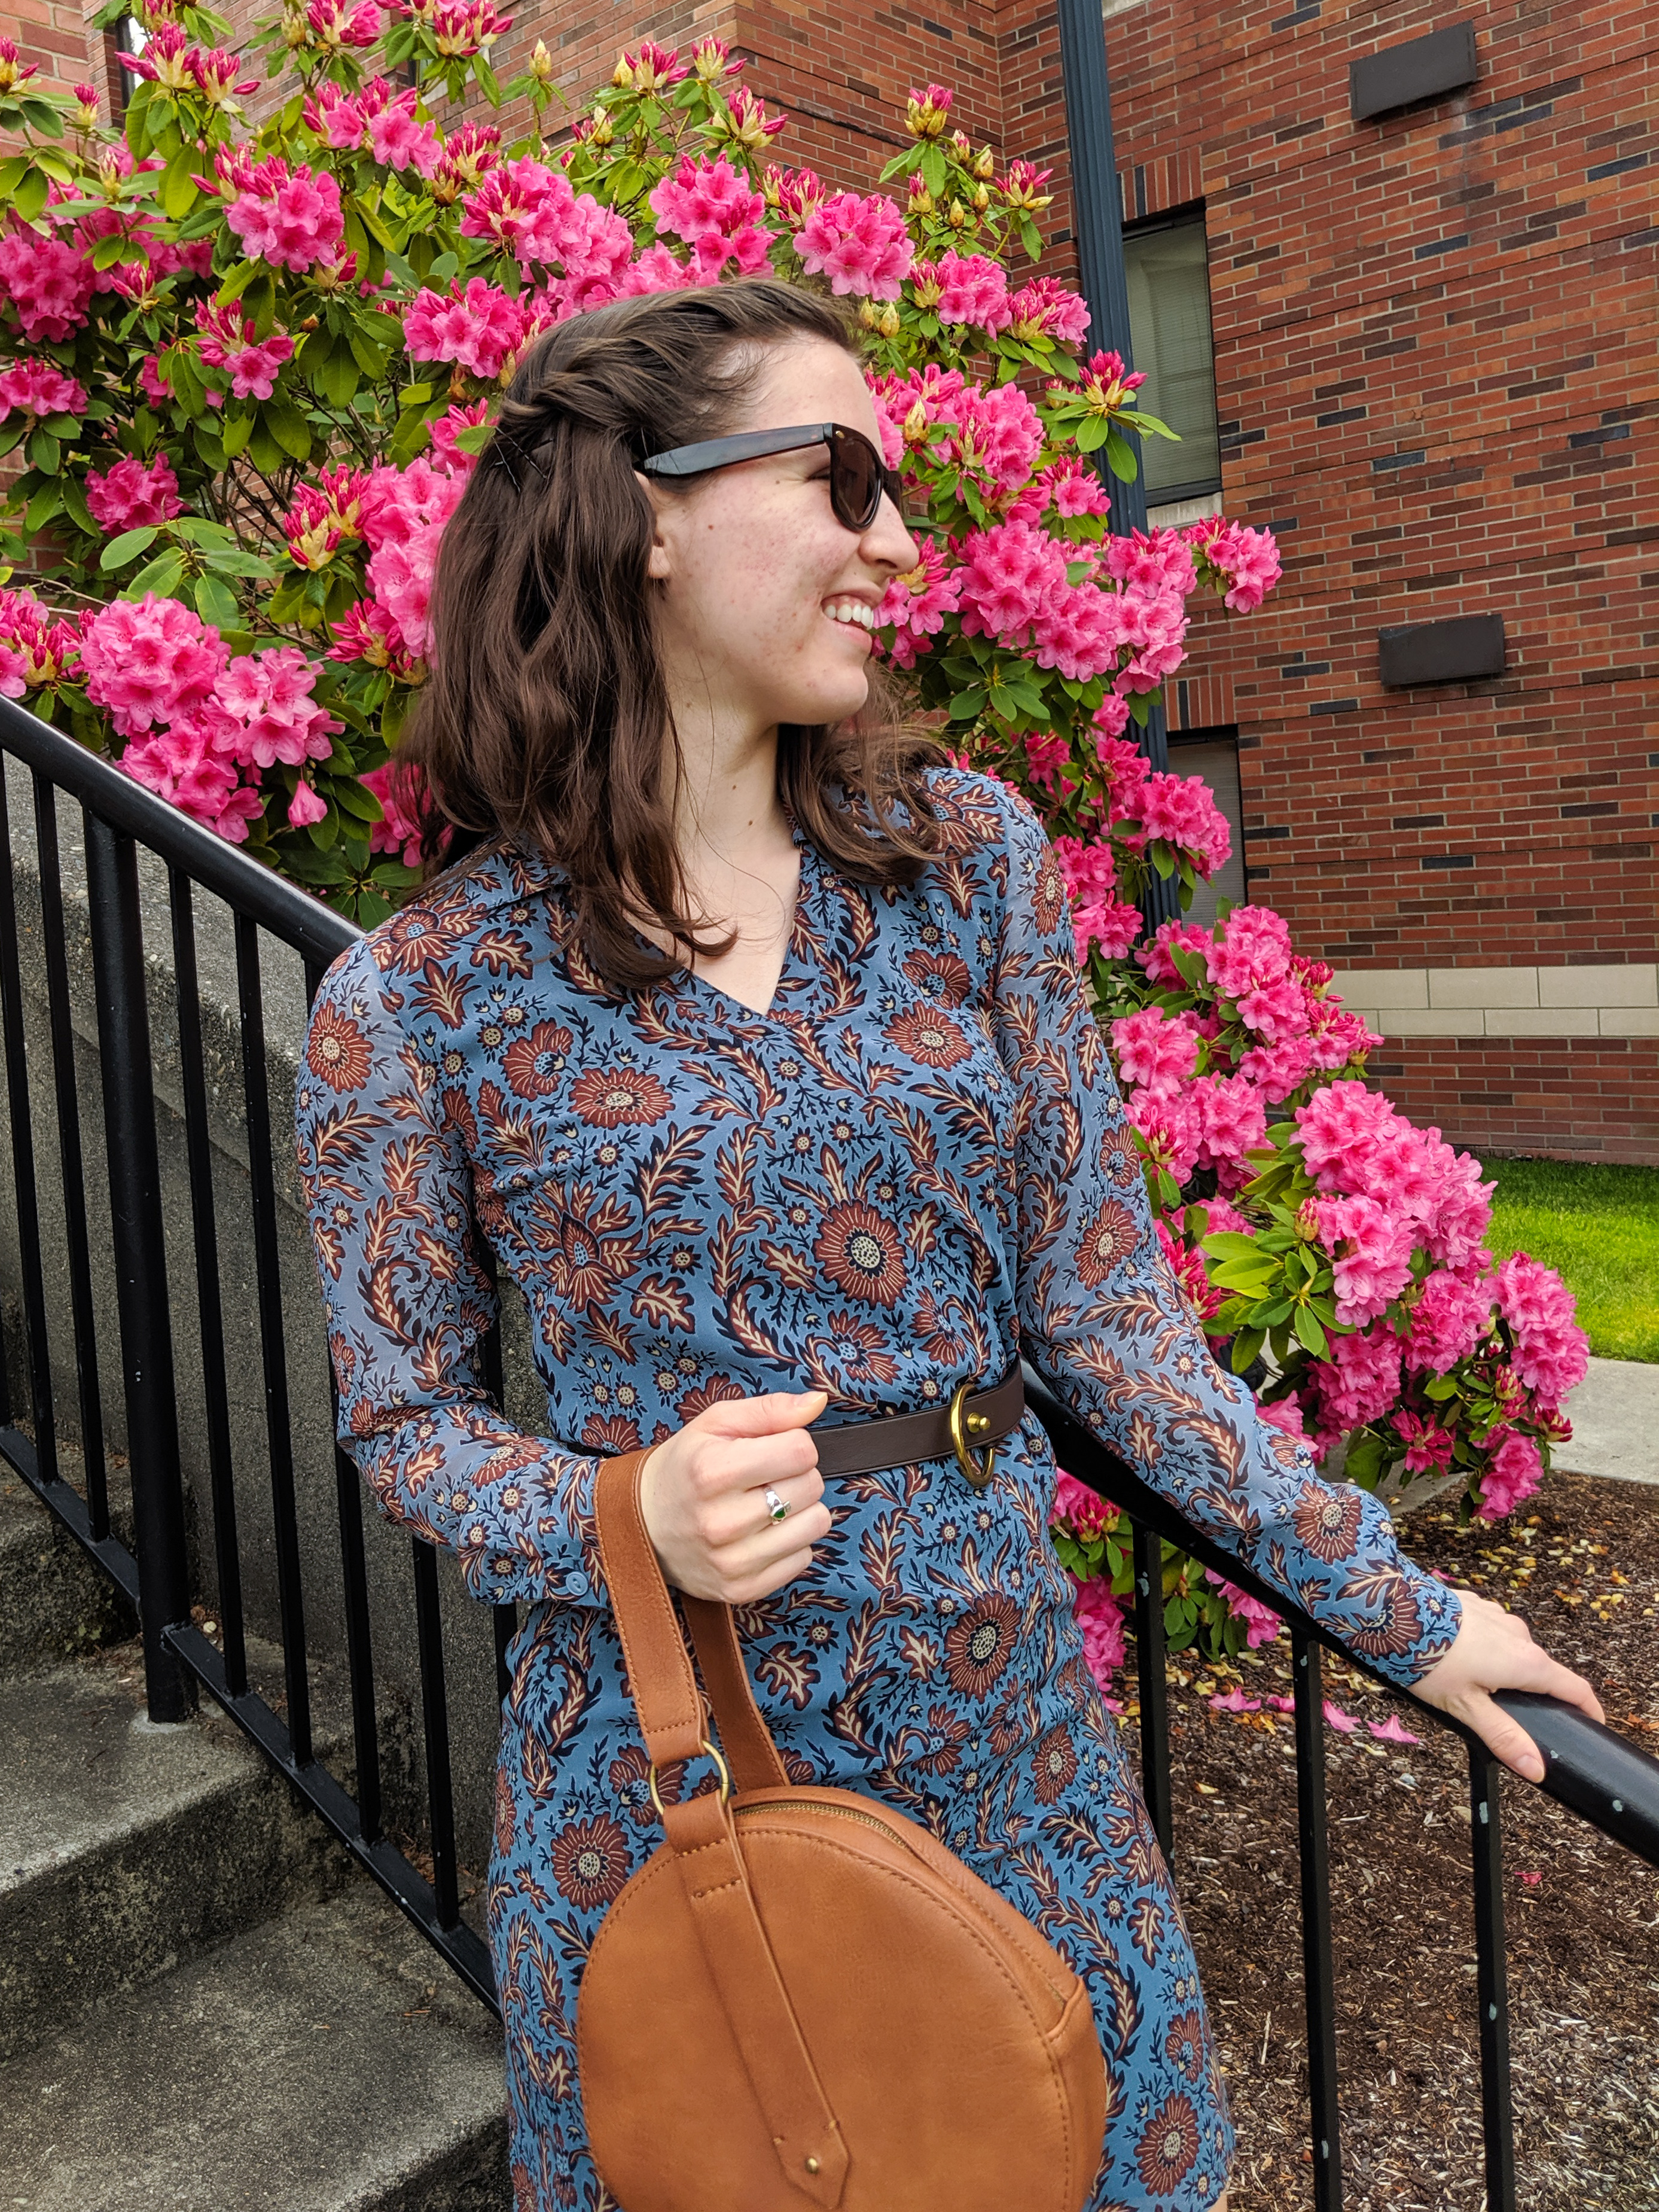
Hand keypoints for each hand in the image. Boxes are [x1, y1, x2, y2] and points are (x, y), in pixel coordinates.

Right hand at [638, 1388, 830, 1602]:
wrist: (644, 1525)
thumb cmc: (684, 1468)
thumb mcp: (715, 1424)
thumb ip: (770, 1410)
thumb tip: (817, 1402)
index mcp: (714, 1471)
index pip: (801, 1450)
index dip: (795, 1444)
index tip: (774, 1449)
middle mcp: (722, 1520)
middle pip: (811, 1486)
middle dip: (798, 1475)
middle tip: (768, 1478)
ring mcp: (732, 1560)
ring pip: (815, 1524)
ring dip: (801, 1510)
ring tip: (769, 1505)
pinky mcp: (741, 1588)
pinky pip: (804, 1559)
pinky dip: (791, 1543)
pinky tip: (763, 1534)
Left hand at [1414, 1586, 1604, 1781]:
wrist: (1391, 1607)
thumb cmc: (1427, 1657)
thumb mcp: (1465, 1707)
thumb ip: (1502, 1736)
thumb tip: (1535, 1768)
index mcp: (1526, 1662)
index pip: (1575, 1688)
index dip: (1588, 1709)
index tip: (1592, 1724)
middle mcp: (1519, 1634)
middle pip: (1541, 1670)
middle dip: (1533, 1693)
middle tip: (1512, 1717)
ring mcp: (1498, 1616)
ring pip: (1513, 1650)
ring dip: (1504, 1670)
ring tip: (1472, 1689)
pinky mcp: (1476, 1606)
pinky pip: (1491, 1633)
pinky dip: (1484, 1649)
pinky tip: (1456, 1659)